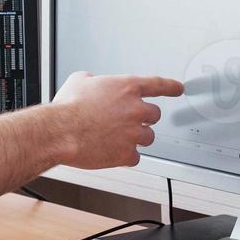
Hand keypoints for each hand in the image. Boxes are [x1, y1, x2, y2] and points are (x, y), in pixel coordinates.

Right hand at [51, 71, 183, 168]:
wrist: (60, 132)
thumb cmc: (68, 108)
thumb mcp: (79, 81)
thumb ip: (94, 81)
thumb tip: (92, 83)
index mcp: (127, 88)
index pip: (158, 85)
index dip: (170, 86)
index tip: (178, 88)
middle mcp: (135, 109)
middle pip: (154, 115)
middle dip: (144, 119)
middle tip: (129, 122)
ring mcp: (133, 133)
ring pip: (148, 137)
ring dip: (136, 138)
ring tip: (117, 138)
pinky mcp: (127, 154)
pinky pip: (135, 157)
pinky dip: (126, 157)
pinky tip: (112, 153)